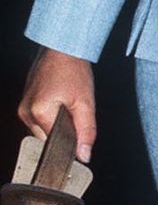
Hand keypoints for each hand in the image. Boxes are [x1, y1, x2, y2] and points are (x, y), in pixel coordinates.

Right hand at [19, 47, 96, 162]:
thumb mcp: (86, 102)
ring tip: (69, 108)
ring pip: (42, 131)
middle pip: (47, 139)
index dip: (69, 146)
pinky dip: (51, 119)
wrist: (63, 48)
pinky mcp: (25, 103)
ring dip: (56, 127)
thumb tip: (84, 156)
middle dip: (63, 135)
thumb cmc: (74, 71)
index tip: (80, 143)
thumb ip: (86, 131)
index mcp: (39, 113)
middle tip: (77, 118)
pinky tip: (61, 106)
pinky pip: (38, 121)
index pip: (54, 144)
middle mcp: (26, 113)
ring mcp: (23, 108)